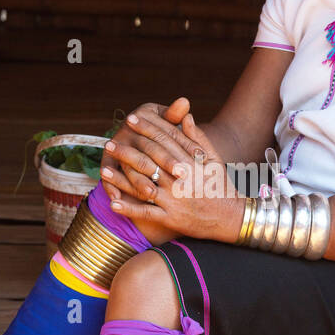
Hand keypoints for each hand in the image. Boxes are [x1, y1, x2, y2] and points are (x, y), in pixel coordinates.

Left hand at [103, 110, 243, 243]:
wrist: (231, 217)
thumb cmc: (220, 186)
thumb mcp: (213, 159)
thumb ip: (198, 138)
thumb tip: (186, 116)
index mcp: (190, 163)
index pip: (165, 140)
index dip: (147, 128)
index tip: (132, 119)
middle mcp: (179, 179)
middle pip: (149, 160)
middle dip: (128, 150)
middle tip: (110, 142)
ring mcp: (173, 200)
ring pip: (142, 186)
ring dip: (121, 178)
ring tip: (104, 168)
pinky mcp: (170, 218)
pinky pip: (145, 213)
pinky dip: (128, 209)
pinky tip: (112, 203)